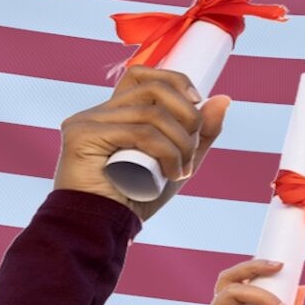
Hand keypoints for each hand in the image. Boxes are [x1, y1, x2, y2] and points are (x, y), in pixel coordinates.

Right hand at [54, 65, 229, 220]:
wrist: (102, 230)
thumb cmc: (134, 200)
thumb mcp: (176, 163)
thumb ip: (198, 135)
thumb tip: (223, 99)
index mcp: (113, 114)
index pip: (143, 74)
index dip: (175, 82)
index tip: (197, 105)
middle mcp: (96, 112)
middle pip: (152, 88)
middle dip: (187, 115)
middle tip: (191, 150)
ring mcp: (85, 122)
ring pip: (150, 113)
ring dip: (179, 142)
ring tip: (180, 170)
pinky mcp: (81, 136)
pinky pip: (138, 132)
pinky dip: (165, 151)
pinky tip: (168, 173)